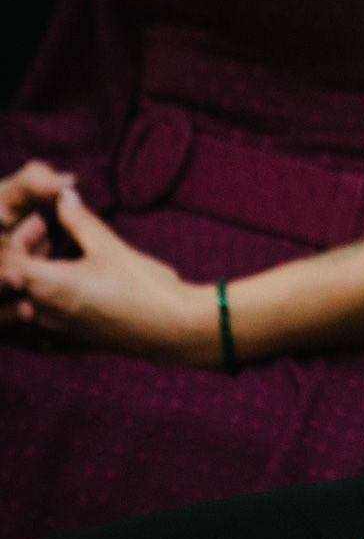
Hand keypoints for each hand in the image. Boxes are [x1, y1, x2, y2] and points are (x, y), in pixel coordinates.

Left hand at [0, 185, 217, 363]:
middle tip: (50, 241)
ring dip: (30, 284)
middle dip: (24, 257)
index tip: (46, 224)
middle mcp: (41, 312)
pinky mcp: (67, 343)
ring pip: (19, 307)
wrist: (173, 328)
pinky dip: (37, 312)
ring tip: (56, 268)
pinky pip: (33, 330)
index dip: (23, 236)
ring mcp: (52, 332)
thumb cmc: (143, 287)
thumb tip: (63, 195)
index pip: (8, 258)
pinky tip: (59, 299)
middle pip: (10, 283)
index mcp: (47, 285)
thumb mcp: (110, 246)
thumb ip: (78, 220)